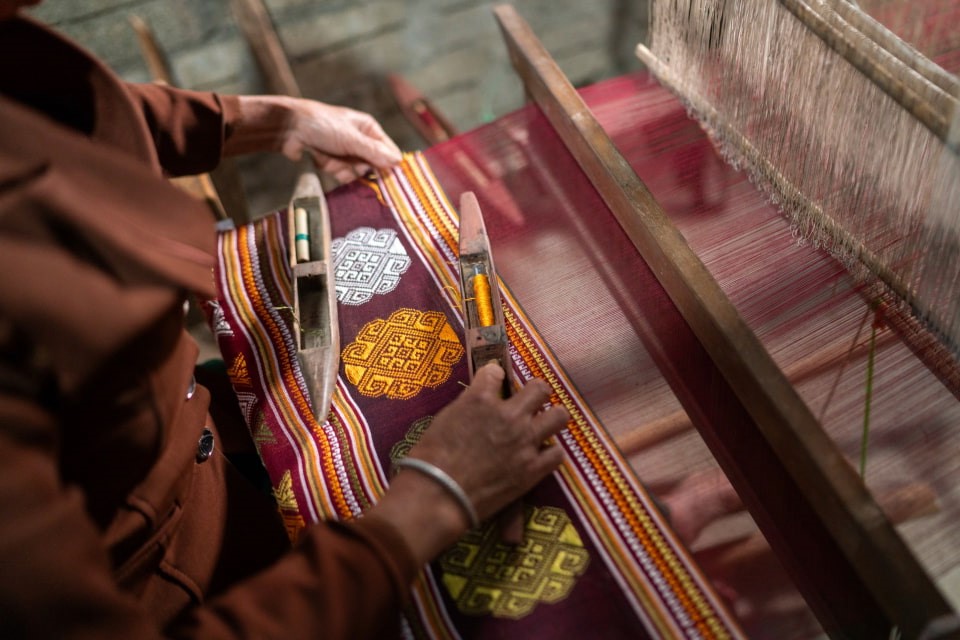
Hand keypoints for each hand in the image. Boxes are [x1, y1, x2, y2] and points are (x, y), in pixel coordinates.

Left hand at [225, 95, 401, 182]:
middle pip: (373, 165)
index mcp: (369, 129)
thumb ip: (374, 152)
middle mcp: (360, 141)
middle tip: (352, 164)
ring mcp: (346, 153)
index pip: (388, 151)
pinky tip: (324, 162)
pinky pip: (343, 175)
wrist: (288, 128)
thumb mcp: (351, 138)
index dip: (388, 165)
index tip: (387, 178)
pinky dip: (334, 172)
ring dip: (345, 170)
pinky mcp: (334, 162)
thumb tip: (397, 162)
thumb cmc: (321, 124)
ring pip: (357, 173)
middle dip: (362, 168)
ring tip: (332, 160)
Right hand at [365, 363, 568, 564]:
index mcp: (481, 399)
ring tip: (542, 426)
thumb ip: (468, 405)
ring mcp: (524, 441)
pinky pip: (557, 453)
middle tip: (530, 403)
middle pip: (540, 388)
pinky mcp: (533, 468)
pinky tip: (540, 456)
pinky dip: (550, 453)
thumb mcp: (446, 418)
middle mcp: (509, 415)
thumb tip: (480, 400)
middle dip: (535, 392)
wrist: (438, 494)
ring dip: (550, 418)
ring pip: (558, 416)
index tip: (494, 383)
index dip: (495, 376)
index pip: (496, 372)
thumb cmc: (432, 457)